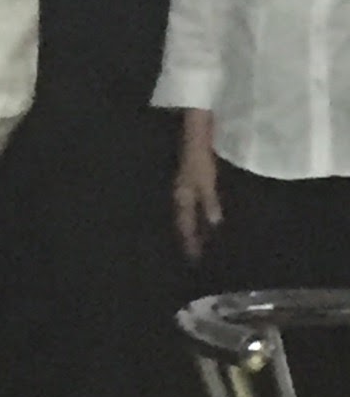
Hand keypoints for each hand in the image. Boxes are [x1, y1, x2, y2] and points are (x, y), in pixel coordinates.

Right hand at [174, 144, 221, 260]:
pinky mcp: (192, 182)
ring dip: (196, 226)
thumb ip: (210, 203)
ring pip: (190, 213)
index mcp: (182, 197)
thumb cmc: (200, 161)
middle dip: (191, 236)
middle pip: (185, 221)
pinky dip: (200, 214)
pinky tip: (207, 216)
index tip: (194, 258)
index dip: (190, 241)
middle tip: (197, 253)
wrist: (195, 138)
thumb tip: (214, 224)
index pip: (185, 225)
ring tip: (203, 239)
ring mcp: (186, 188)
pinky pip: (195, 204)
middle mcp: (181, 195)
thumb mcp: (206, 183)